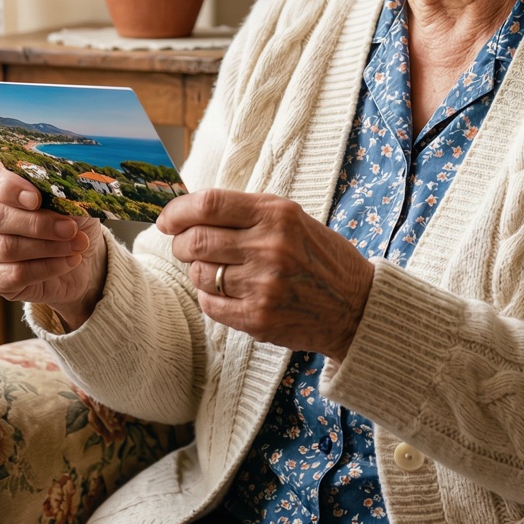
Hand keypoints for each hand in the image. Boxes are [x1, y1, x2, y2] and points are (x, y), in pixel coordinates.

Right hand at [0, 159, 107, 330]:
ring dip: (48, 247)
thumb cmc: (69, 220)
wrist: (80, 258)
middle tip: (70, 228)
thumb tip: (64, 194)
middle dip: (38, 223)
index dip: (7, 186)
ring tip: (77, 245)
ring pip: (6, 247)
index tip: (36, 199)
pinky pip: (15, 274)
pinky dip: (47, 267)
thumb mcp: (70, 199)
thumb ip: (60, 191)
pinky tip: (69, 261)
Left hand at [156, 189, 373, 361]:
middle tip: (184, 245)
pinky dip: (209, 297)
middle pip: (196, 240)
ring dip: (198, 271)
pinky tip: (228, 292)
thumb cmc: (319, 256)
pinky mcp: (258, 319)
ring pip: (199, 274)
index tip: (167, 218)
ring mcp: (263, 286)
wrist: (356, 306)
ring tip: (217, 270)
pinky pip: (210, 305)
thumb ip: (246, 212)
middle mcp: (269, 248)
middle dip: (180, 243)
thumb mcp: (292, 218)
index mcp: (276, 215)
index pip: (209, 204)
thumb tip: (190, 211)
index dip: (178, 210)